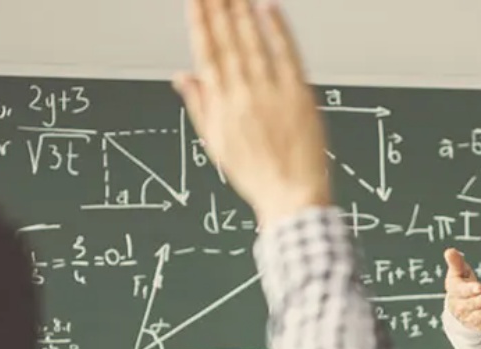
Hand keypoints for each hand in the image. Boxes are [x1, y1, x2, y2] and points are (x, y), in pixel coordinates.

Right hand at [174, 0, 330, 225]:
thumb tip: (181, 76)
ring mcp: (272, 94)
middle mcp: (244, 95)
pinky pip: (287, 55)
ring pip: (253, 44)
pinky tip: (269, 8)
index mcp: (221, 106)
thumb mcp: (216, 143)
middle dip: (218, 8)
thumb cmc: (256, 175)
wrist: (291, 197)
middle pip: (228, 42)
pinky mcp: (299, 96)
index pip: (206, 54)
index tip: (196, 0)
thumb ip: (200, 105)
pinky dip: (278, 30)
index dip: (200, 23)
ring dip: (242, 12)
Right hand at [444, 248, 480, 330]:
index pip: (461, 291)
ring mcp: (468, 318)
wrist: (459, 306)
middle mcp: (459, 307)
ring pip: (480, 316)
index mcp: (454, 291)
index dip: (470, 290)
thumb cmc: (461, 284)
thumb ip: (456, 262)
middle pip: (471, 305)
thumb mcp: (458, 272)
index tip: (480, 287)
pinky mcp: (478, 326)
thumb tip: (449, 251)